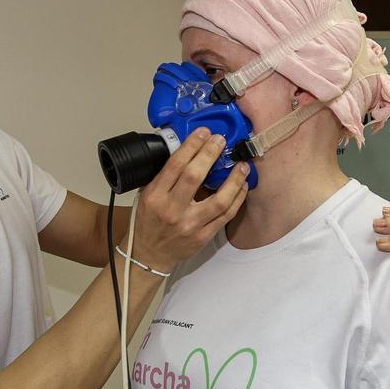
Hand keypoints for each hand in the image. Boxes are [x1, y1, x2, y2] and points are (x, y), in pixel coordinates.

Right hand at [134, 129, 248, 270]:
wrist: (150, 255)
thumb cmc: (148, 222)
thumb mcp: (146, 195)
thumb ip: (164, 176)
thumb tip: (187, 151)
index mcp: (155, 196)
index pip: (175, 165)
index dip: (192, 145)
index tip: (203, 133)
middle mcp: (172, 210)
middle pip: (195, 176)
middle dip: (210, 154)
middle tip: (221, 141)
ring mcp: (190, 225)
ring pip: (218, 200)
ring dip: (233, 180)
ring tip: (242, 165)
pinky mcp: (203, 236)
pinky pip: (225, 215)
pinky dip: (237, 199)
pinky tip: (242, 186)